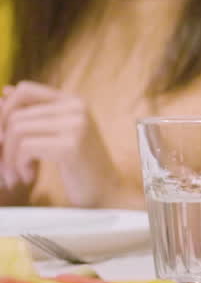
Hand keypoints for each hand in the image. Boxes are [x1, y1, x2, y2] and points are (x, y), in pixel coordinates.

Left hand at [0, 82, 120, 206]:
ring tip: (15, 174)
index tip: (1, 135)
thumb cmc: (80, 166)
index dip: (4, 110)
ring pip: (16, 131)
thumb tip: (4, 92)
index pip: (25, 90)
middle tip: (4, 164)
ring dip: (8, 157)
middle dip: (1, 143)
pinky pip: (25, 148)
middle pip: (15, 115)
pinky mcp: (70, 146)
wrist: (107, 192)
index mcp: (73, 102)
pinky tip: (27, 177)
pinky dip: (19, 165)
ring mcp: (75, 126)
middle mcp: (76, 108)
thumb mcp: (58, 135)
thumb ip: (35, 115)